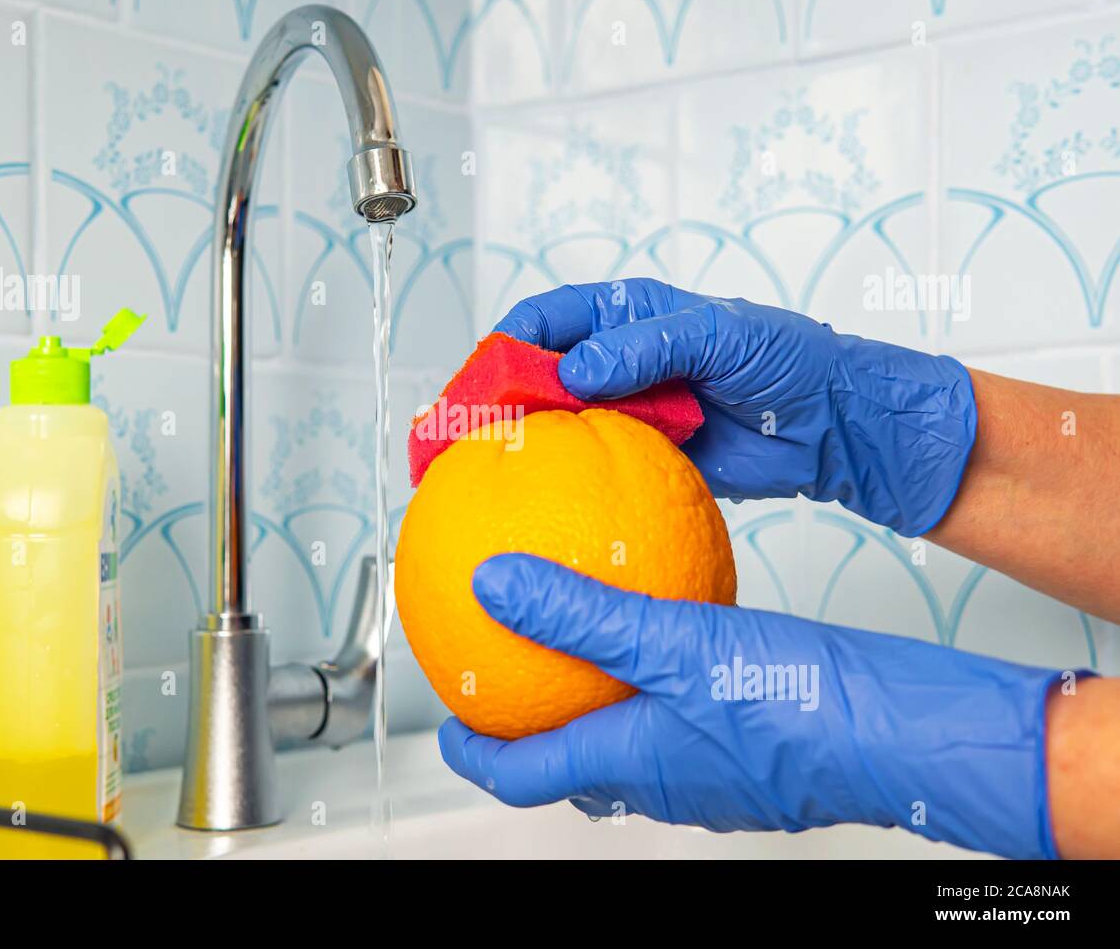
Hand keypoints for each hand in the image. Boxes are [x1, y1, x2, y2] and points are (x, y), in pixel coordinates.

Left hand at [439, 553, 1068, 858]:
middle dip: (532, 726)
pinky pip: (684, 710)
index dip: (477, 754)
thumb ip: (582, 613)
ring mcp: (712, 765)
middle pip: (574, 760)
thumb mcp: (675, 643)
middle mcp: (666, 776)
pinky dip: (657, 678)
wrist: (910, 734)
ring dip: (595, 700)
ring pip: (630, 738)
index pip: (526, 776)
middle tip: (510, 679)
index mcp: (632, 765)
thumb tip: (497, 585)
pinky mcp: (755, 739)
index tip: (450, 725)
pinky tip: (675, 623)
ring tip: (587, 645)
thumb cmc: (802, 708)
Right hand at [493, 279, 975, 536]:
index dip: (500, 348)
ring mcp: (626, 411)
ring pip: (554, 429)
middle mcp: (615, 360)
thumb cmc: (788, 358)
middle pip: (533, 378)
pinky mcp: (642, 458)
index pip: (542, 321)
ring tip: (473, 482)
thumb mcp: (719, 336)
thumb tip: (578, 370)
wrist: (835, 424)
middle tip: (453, 442)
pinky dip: (561, 487)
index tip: (475, 385)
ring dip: (515, 450)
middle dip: (490, 405)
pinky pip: (591, 471)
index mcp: (625, 315)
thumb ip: (648, 345)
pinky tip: (533, 510)